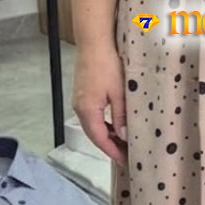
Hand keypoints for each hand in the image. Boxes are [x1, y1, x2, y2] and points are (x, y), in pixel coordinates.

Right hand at [72, 45, 127, 165]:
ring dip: (106, 135)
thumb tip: (123, 136)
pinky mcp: (82, 94)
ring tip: (122, 143)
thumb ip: (121, 116)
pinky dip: (102, 124)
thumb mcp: (119, 92)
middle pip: (94, 135)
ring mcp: (79, 101)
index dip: (112, 151)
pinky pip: (92, 116)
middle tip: (125, 155)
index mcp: (87, 110)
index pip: (99, 139)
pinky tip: (114, 125)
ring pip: (92, 126)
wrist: (94, 43)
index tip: (124, 160)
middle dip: (109, 146)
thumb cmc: (106, 64)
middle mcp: (79, 108)